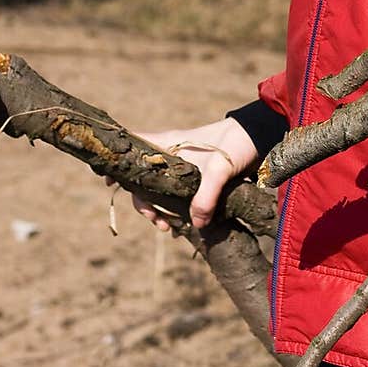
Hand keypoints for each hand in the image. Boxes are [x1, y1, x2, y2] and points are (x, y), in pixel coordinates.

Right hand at [108, 118, 258, 230]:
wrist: (260, 137)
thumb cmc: (235, 144)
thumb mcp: (219, 169)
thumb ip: (206, 196)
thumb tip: (195, 224)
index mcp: (169, 144)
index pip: (134, 147)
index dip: (118, 163)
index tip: (107, 180)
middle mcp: (171, 155)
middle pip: (144, 179)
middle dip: (144, 203)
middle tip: (157, 222)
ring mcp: (183, 167)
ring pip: (160, 190)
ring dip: (160, 210)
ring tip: (169, 228)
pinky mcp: (197, 178)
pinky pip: (178, 196)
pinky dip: (176, 211)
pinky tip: (182, 228)